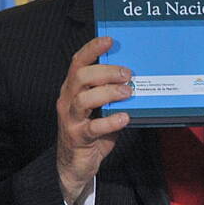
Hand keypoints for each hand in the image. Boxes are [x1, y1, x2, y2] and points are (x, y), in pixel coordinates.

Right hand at [56, 36, 131, 204]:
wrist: (75, 164)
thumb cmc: (92, 131)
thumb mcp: (100, 107)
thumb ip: (112, 93)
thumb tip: (136, 77)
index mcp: (73, 88)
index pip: (78, 63)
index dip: (92, 49)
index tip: (109, 40)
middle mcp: (68, 100)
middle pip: (81, 77)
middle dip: (106, 72)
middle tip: (128, 74)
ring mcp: (71, 119)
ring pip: (84, 99)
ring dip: (108, 93)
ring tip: (128, 93)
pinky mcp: (78, 137)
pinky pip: (93, 127)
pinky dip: (110, 121)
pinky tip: (124, 117)